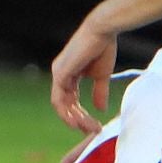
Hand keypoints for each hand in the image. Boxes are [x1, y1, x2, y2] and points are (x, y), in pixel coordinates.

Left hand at [49, 19, 118, 133]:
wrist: (103, 31)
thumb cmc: (103, 48)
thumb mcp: (101, 76)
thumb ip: (99, 92)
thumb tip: (100, 109)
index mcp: (68, 75)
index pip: (70, 100)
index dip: (81, 115)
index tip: (94, 126)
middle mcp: (60, 75)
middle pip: (65, 105)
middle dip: (79, 120)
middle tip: (93, 131)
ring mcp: (58, 74)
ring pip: (61, 105)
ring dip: (74, 119)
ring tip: (87, 129)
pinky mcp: (60, 73)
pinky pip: (59, 99)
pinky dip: (67, 112)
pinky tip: (78, 121)